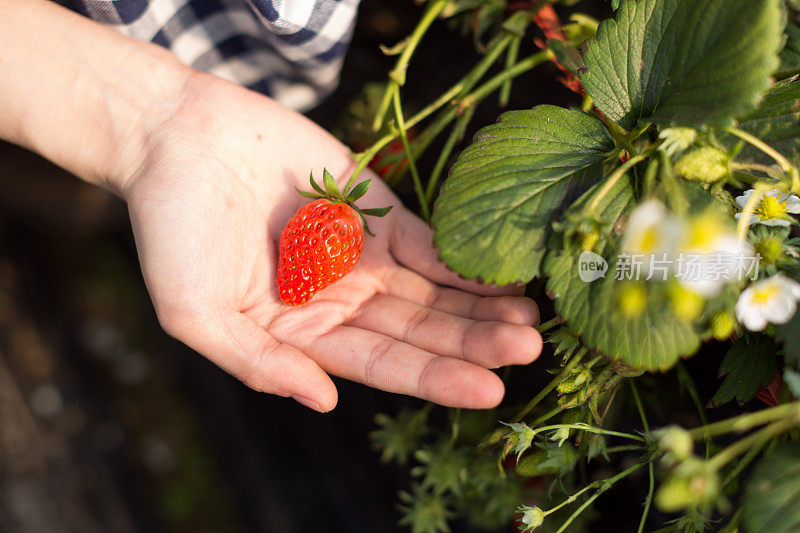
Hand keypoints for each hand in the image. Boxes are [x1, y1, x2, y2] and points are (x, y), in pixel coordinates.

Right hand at [122, 73, 542, 410]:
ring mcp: (362, 254)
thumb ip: (257, 362)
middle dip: (473, 343)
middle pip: (419, 330)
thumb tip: (324, 401)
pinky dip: (461, 255)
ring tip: (530, 320)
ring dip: (480, 305)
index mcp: (303, 332)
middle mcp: (342, 299)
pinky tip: (500, 270)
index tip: (489, 390)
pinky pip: (426, 239)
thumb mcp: (194, 311)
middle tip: (528, 350)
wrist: (174, 137)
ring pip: (433, 289)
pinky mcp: (373, 208)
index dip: (433, 378)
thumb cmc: (171, 229)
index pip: (381, 365)